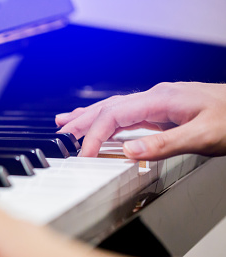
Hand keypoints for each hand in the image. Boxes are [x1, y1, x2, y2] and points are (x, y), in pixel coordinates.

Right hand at [56, 82, 225, 159]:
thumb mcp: (202, 136)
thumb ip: (163, 144)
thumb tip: (127, 150)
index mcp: (160, 99)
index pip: (114, 115)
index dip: (94, 135)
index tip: (83, 154)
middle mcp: (155, 97)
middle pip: (108, 107)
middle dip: (81, 121)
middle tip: (60, 134)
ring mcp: (158, 102)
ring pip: (114, 108)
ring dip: (89, 117)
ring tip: (67, 123)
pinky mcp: (162, 110)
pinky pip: (126, 114)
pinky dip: (107, 120)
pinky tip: (101, 123)